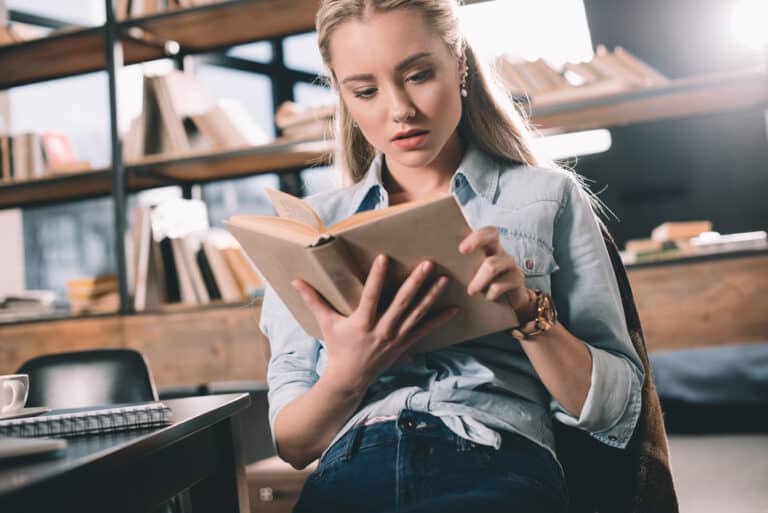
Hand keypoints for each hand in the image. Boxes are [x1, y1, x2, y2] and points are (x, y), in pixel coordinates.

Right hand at [291, 255, 457, 394]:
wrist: (350, 379)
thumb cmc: (337, 348)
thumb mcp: (325, 324)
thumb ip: (313, 300)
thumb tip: (295, 280)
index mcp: (362, 323)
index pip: (370, 295)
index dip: (377, 277)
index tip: (384, 258)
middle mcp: (382, 330)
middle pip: (401, 303)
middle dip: (415, 283)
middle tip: (427, 264)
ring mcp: (396, 338)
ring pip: (417, 314)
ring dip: (431, 297)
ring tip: (443, 279)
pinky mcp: (405, 344)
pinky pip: (425, 330)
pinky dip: (440, 320)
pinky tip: (454, 309)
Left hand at [458, 227, 532, 317]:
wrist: (507, 302)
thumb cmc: (482, 285)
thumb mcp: (470, 274)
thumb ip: (457, 266)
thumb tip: (431, 263)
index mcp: (487, 246)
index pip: (485, 231)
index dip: (474, 236)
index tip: (460, 248)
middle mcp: (499, 251)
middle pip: (492, 234)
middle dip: (476, 240)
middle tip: (461, 251)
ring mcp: (510, 264)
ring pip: (492, 265)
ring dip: (478, 279)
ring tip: (470, 291)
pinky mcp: (517, 279)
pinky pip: (501, 284)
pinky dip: (490, 293)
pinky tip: (487, 298)